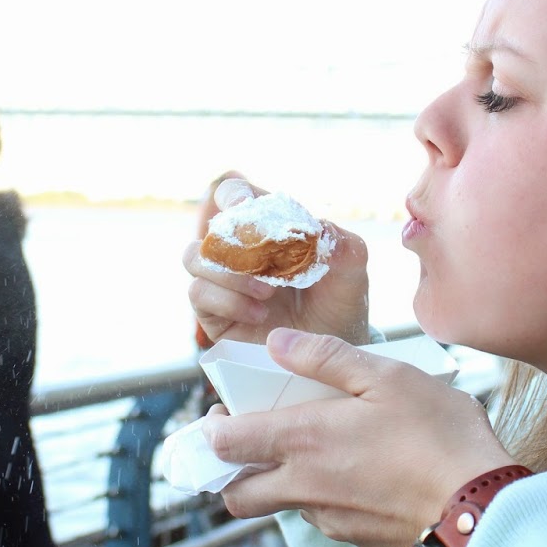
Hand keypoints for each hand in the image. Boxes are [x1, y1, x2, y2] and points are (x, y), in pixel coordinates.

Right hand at [184, 177, 370, 346]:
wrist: (332, 351)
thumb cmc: (339, 302)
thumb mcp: (351, 270)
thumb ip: (342, 245)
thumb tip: (320, 230)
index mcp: (266, 229)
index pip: (236, 196)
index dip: (234, 195)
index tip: (245, 206)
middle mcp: (239, 252)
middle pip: (210, 228)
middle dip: (232, 240)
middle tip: (262, 257)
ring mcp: (222, 282)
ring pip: (195, 258)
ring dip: (230, 272)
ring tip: (267, 292)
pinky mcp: (214, 314)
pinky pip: (199, 293)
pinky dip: (228, 300)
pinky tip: (259, 313)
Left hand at [203, 328, 513, 546]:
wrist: (481, 511)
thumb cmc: (440, 436)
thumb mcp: (387, 376)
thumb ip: (325, 358)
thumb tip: (276, 343)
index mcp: (303, 442)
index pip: (224, 445)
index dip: (212, 429)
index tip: (221, 413)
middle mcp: (305, 487)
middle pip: (237, 495)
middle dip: (230, 472)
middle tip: (252, 443)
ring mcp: (330, 520)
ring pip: (282, 506)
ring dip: (283, 482)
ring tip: (320, 449)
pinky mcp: (358, 540)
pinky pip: (323, 518)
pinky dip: (324, 497)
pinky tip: (360, 473)